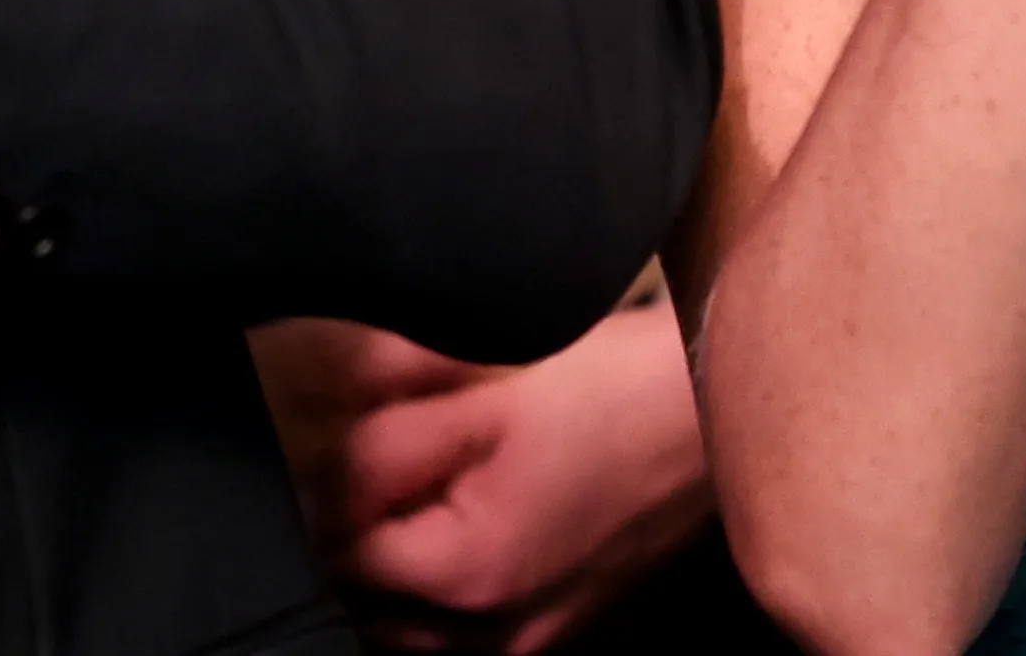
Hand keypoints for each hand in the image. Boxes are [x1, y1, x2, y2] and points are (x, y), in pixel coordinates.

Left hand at [254, 303, 712, 650]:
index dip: (310, 491)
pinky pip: (461, 635)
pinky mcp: (558, 630)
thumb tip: (305, 470)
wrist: (720, 414)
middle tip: (354, 461)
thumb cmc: (617, 396)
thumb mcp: (486, 394)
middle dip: (344, 535)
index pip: (333, 550)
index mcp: (466, 574)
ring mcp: (530, 641)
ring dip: (386, 570)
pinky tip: (448, 528)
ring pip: (408, 628)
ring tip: (401, 492)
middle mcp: (494, 634)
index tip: (313, 440)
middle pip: (365, 601)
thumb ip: (382, 441)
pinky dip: (435, 593)